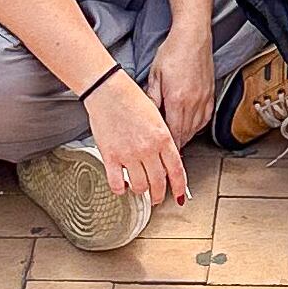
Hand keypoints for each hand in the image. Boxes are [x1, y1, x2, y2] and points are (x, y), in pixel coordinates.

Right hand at [81, 65, 186, 208]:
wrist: (108, 91)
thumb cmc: (131, 99)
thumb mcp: (156, 117)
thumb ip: (163, 139)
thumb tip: (166, 159)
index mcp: (163, 138)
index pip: (176, 170)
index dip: (179, 187)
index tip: (179, 195)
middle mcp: (148, 149)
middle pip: (158, 183)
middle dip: (159, 194)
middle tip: (157, 197)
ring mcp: (129, 154)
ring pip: (140, 187)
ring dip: (141, 191)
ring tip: (139, 189)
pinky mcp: (110, 156)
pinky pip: (117, 184)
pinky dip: (120, 189)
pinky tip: (121, 186)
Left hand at [148, 26, 215, 147]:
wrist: (193, 37)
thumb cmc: (173, 51)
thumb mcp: (154, 76)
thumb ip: (152, 99)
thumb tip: (148, 117)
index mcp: (177, 100)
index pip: (173, 133)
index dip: (167, 146)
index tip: (161, 152)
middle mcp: (193, 103)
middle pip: (185, 134)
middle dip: (175, 145)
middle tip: (166, 153)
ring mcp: (204, 99)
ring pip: (195, 129)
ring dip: (185, 137)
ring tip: (176, 142)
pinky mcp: (210, 95)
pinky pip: (205, 119)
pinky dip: (196, 126)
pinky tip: (190, 127)